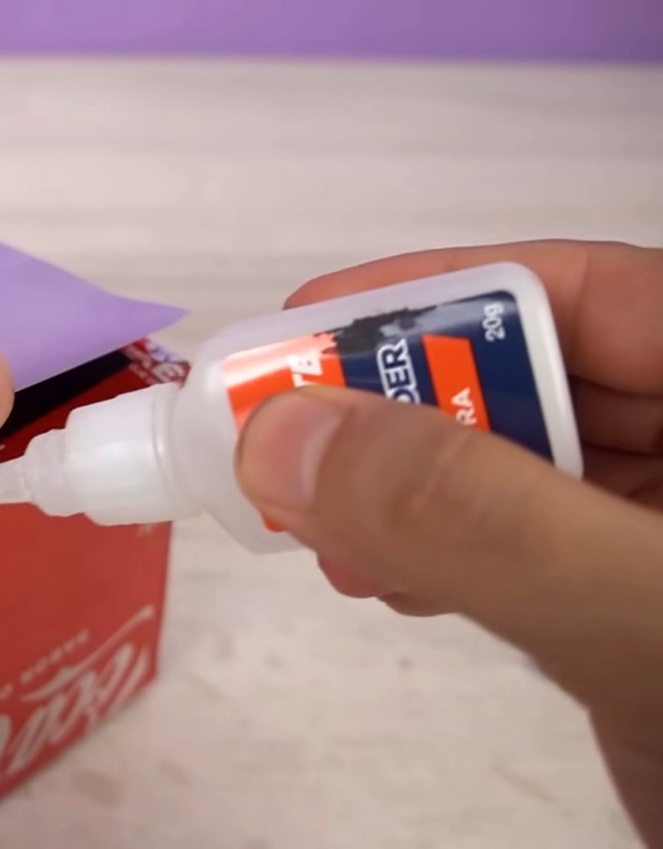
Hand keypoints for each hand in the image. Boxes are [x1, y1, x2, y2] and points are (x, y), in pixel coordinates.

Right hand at [235, 241, 662, 844]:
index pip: (583, 292)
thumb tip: (282, 432)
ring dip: (404, 491)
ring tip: (318, 532)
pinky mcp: (634, 598)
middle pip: (538, 374)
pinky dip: (440, 553)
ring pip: (515, 463)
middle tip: (283, 448)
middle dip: (402, 412)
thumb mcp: (642, 615)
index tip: (296, 332)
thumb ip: (475, 516)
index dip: (432, 296)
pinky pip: (519, 543)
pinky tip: (386, 581)